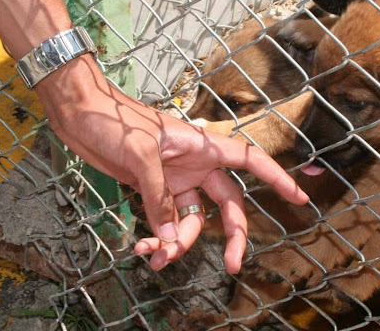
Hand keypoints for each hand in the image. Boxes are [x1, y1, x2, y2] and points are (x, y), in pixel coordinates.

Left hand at [35, 55, 307, 273]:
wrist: (80, 113)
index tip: (299, 198)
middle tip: (231, 266)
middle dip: (231, 235)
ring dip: (178, 243)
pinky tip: (143, 249)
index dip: (277, 178)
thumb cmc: (115, 120)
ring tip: (155, 258)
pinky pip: (165, 220)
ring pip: (191, 220)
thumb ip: (158, 197)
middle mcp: (195, 164)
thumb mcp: (141, 155)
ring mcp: (174, 178)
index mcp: (203, 146)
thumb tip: (168, 240)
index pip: (250, 161)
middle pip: (227, 204)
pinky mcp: (152, 189)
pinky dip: (158, 237)